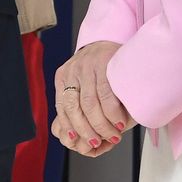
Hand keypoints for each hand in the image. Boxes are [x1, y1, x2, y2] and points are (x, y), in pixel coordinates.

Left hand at [52, 41, 133, 156]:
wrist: (113, 39)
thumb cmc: (99, 69)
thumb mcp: (82, 84)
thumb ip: (74, 107)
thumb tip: (67, 137)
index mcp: (63, 78)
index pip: (62, 110)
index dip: (71, 129)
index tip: (83, 142)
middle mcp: (72, 71)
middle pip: (73, 109)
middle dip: (86, 130)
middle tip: (99, 142)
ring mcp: (87, 66)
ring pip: (89, 104)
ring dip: (101, 125)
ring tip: (113, 135)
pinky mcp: (103, 63)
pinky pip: (105, 95)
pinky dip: (112, 113)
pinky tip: (119, 122)